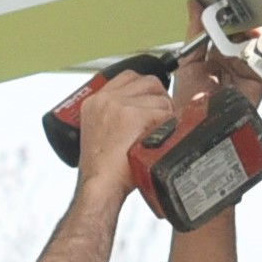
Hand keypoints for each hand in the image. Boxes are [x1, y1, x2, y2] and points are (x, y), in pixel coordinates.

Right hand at [69, 68, 173, 195]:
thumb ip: (115, 116)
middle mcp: (105, 99)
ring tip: (158, 131)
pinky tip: (158, 138)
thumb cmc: (103, 169)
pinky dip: (167, 125)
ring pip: (159, 97)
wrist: (100, 184)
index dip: (145, 86)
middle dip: (160, 97)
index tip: (152, 98)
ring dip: (165, 114)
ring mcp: (119, 105)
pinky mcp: (132, 116)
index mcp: (94, 101)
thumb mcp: (99, 133)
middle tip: (162, 116)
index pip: (128, 76)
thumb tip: (141, 110)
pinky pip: (163, 112)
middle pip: (147, 82)